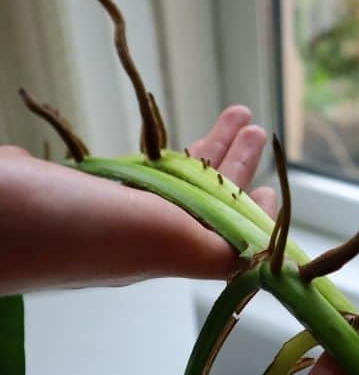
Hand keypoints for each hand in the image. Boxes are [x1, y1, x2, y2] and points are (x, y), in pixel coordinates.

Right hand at [0, 106, 276, 293]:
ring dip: (206, 148)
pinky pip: (135, 167)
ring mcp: (108, 211)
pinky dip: (161, 147)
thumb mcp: (156, 240)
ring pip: (171, 178)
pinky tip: (165, 139)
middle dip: (233, 165)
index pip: (222, 232)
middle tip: (255, 126)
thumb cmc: (70, 228)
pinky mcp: (78, 188)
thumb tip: (258, 260)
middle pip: (202, 198)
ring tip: (235, 114)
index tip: (272, 189)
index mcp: (162, 250)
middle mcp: (139, 235)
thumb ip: (211, 252)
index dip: (251, 212)